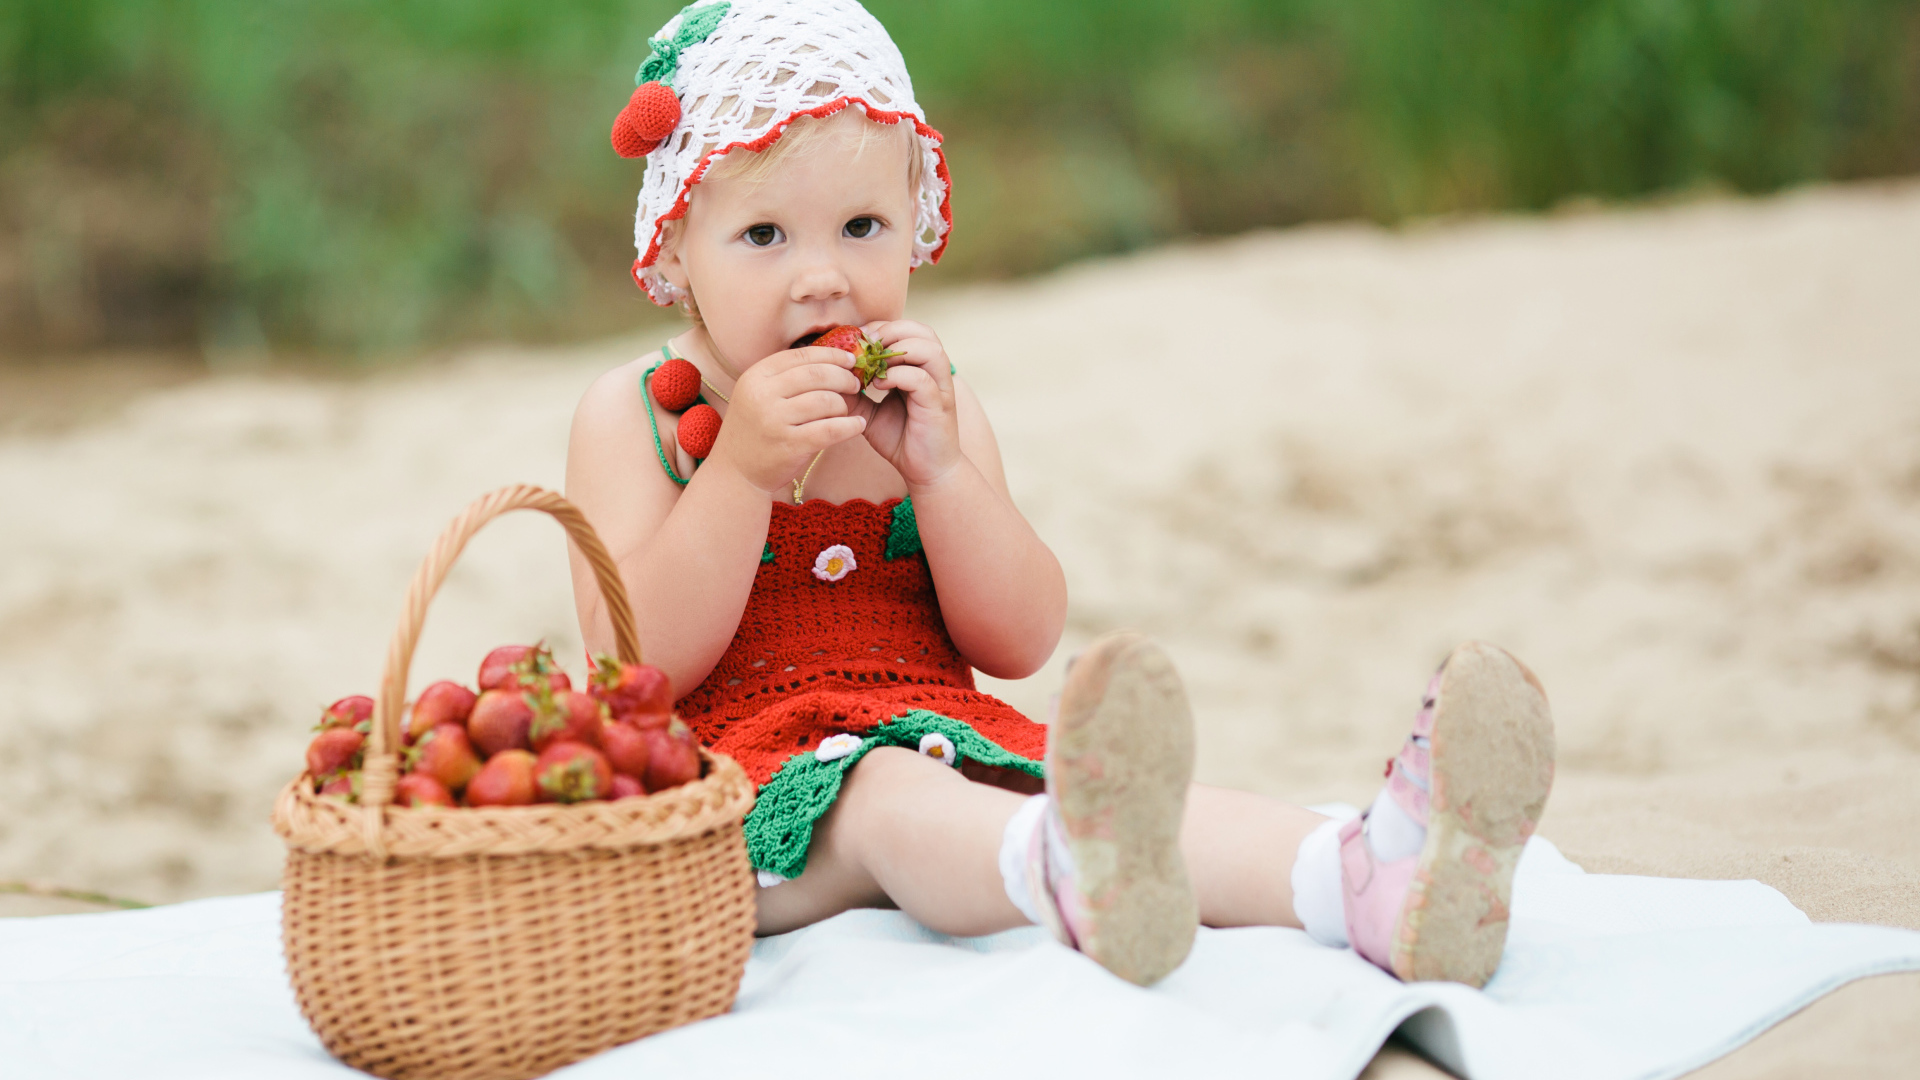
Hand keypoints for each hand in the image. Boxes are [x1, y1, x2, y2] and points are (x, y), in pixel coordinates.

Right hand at [706, 346, 865, 493]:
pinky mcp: (789, 445)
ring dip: (844, 404)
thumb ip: (784, 378)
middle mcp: (762, 395)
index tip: (850, 359)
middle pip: (816, 375)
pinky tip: (858, 425)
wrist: (734, 473)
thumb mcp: (757, 395)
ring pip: (825, 401)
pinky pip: (830, 430)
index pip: (800, 356)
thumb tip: (829, 359)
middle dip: (843, 377)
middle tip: (855, 384)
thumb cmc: (754, 431)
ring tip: (848, 410)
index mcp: (755, 377)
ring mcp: (774, 420)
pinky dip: (850, 426)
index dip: (831, 355)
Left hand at [846, 320, 961, 487]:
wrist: (925, 472)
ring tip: (873, 365)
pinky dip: (897, 375)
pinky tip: (878, 386)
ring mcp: (940, 386)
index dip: (881, 328)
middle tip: (863, 347)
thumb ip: (855, 392)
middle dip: (889, 331)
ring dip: (896, 350)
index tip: (856, 342)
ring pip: (928, 347)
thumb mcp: (870, 411)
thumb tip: (827, 376)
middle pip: (921, 330)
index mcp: (920, 366)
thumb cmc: (901, 439)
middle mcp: (934, 371)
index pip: (907, 329)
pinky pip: (921, 377)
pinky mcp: (939, 404)